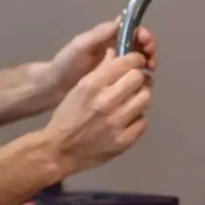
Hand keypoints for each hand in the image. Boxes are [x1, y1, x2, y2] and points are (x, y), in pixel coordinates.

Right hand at [40, 49, 150, 175]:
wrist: (58, 151)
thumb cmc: (67, 116)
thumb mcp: (79, 88)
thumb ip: (100, 72)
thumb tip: (118, 54)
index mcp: (92, 85)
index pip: (126, 63)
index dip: (135, 60)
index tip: (136, 62)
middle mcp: (106, 101)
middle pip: (139, 78)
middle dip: (138, 78)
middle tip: (133, 84)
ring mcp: (117, 122)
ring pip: (145, 98)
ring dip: (140, 98)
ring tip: (130, 102)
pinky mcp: (124, 141)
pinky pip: (143, 121)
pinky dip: (136, 119)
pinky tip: (126, 120)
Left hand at [45, 18, 156, 97]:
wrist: (55, 87)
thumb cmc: (65, 64)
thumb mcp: (80, 46)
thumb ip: (99, 34)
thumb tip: (121, 20)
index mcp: (107, 37)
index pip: (132, 30)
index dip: (143, 35)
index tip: (147, 45)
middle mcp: (114, 48)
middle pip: (139, 44)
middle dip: (149, 50)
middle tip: (151, 63)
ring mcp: (115, 65)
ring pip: (139, 60)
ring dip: (148, 64)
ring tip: (149, 74)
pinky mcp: (114, 80)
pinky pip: (132, 76)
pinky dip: (141, 78)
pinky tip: (142, 85)